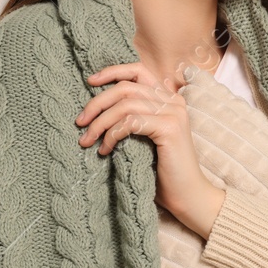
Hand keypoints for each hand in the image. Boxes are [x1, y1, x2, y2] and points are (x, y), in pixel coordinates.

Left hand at [75, 61, 224, 234]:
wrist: (187, 196)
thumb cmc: (162, 171)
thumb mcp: (144, 138)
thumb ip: (132, 117)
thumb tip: (97, 107)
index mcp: (168, 99)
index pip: (139, 71)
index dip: (113, 72)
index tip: (90, 81)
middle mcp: (173, 101)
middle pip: (126, 88)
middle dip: (97, 103)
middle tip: (80, 122)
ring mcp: (173, 113)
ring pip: (125, 105)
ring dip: (100, 122)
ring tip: (86, 140)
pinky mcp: (169, 128)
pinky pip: (130, 122)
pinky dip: (112, 135)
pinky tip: (105, 150)